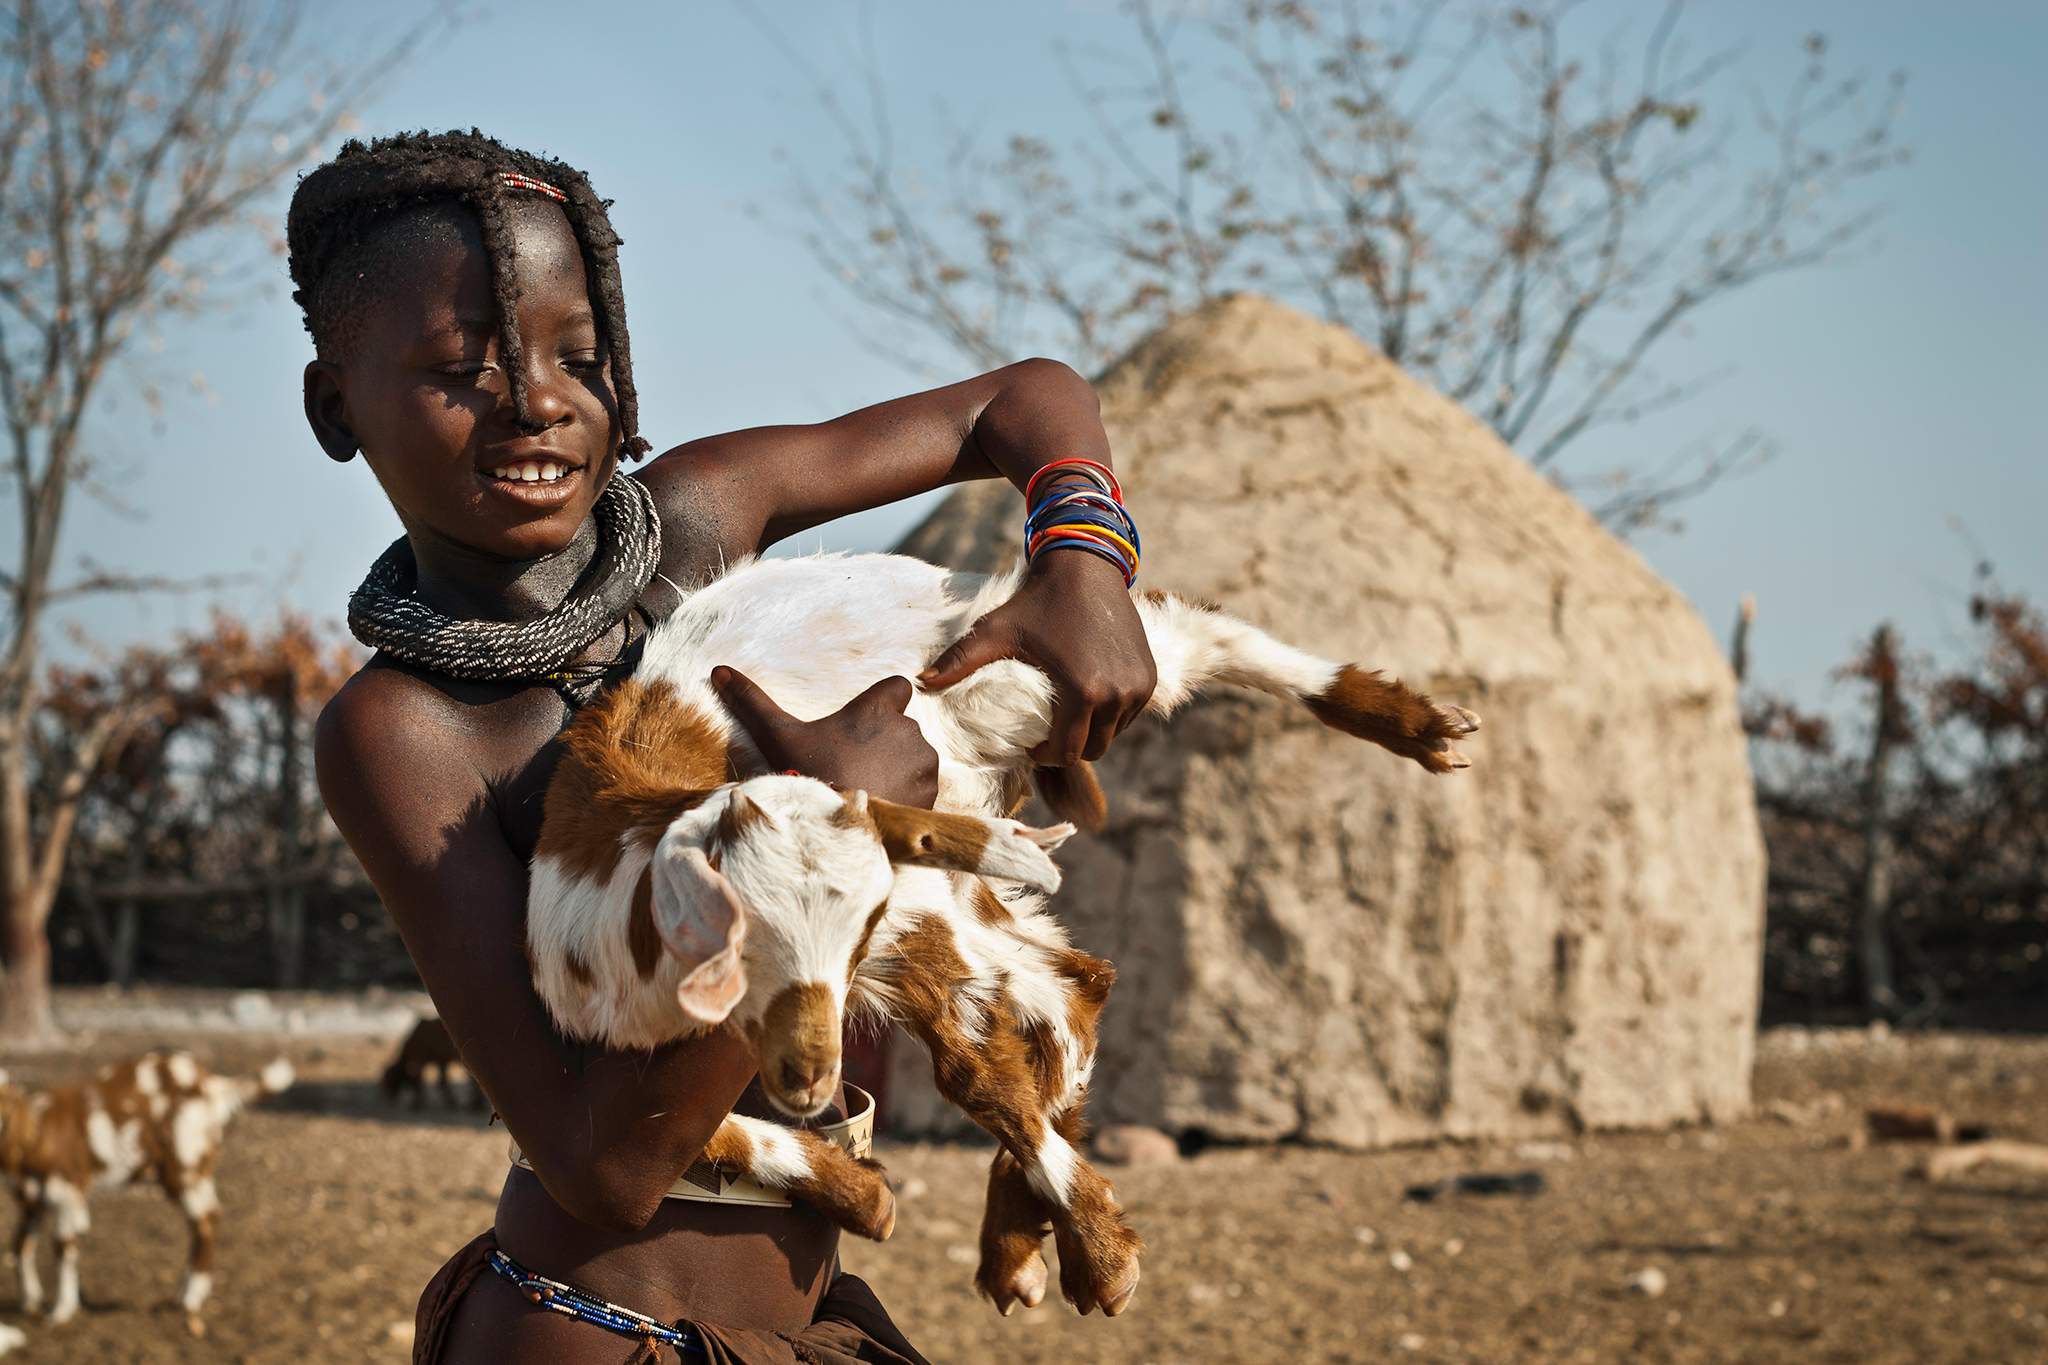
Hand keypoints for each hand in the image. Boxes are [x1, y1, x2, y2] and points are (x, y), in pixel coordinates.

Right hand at [711, 668, 939, 808]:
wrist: (833, 832)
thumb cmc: (807, 776)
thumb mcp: (778, 737)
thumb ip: (752, 701)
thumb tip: (718, 670)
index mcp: (876, 710)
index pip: (897, 687)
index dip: (884, 702)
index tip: (864, 723)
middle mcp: (908, 730)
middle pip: (902, 727)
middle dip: (885, 742)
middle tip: (854, 765)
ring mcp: (922, 762)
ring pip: (915, 756)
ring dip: (898, 768)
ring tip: (866, 787)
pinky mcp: (930, 792)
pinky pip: (923, 786)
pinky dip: (908, 794)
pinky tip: (881, 805)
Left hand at [919, 547, 1157, 764]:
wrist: (1086, 566)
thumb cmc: (1037, 602)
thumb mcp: (996, 632)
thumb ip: (960, 660)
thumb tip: (918, 683)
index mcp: (1083, 692)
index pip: (1065, 753)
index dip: (1045, 756)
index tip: (1031, 744)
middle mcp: (1117, 695)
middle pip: (1093, 750)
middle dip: (1069, 749)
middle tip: (1049, 734)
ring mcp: (1138, 687)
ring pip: (1113, 734)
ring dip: (1091, 732)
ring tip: (1067, 716)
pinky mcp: (1149, 676)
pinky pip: (1129, 713)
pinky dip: (1111, 714)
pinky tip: (1088, 698)